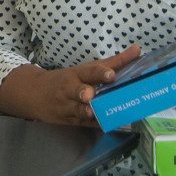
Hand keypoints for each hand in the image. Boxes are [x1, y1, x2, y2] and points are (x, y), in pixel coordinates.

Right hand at [0, 45, 141, 126]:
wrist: (37, 93)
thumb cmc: (68, 79)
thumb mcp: (87, 68)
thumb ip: (115, 61)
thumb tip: (138, 50)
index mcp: (78, 74)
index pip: (90, 72)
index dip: (100, 73)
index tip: (111, 74)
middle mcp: (72, 89)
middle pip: (78, 91)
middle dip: (83, 92)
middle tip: (90, 94)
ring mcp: (69, 106)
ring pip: (78, 109)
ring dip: (85, 111)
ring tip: (91, 112)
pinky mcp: (70, 120)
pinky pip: (83, 124)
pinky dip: (93, 125)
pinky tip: (103, 126)